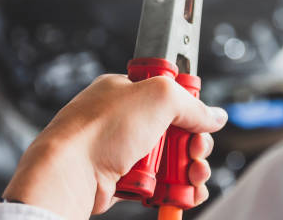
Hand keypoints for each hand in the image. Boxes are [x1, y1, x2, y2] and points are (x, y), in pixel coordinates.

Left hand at [3, 74, 227, 218]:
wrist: (68, 174)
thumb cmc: (99, 130)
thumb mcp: (159, 97)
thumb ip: (192, 103)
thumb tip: (214, 116)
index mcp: (128, 90)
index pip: (170, 93)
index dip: (190, 108)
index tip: (200, 121)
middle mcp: (125, 118)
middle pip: (176, 130)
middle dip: (194, 145)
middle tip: (197, 152)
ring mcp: (122, 149)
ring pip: (170, 158)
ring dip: (189, 169)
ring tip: (195, 177)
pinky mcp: (121, 178)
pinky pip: (157, 182)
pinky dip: (174, 189)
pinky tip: (185, 193)